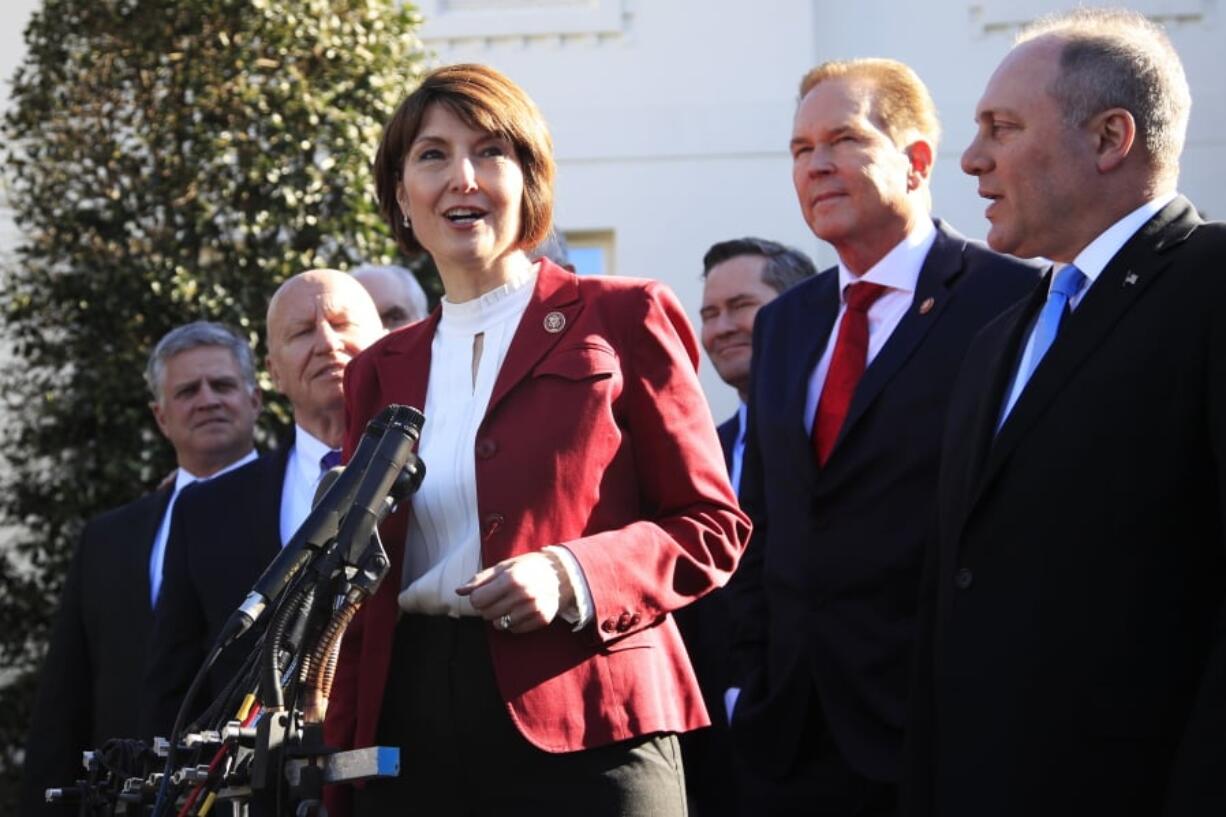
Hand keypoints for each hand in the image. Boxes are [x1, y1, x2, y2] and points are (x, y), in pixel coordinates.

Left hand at [456, 551, 574, 632]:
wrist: (563, 573)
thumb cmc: (529, 566)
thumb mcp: (504, 566)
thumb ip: (480, 579)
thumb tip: (458, 591)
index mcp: (511, 578)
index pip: (477, 600)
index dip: (477, 597)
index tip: (485, 593)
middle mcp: (523, 595)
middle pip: (487, 614)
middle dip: (488, 607)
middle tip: (499, 597)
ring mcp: (533, 608)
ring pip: (500, 625)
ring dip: (501, 616)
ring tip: (510, 604)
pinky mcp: (542, 619)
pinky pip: (515, 630)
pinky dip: (514, 623)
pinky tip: (521, 611)